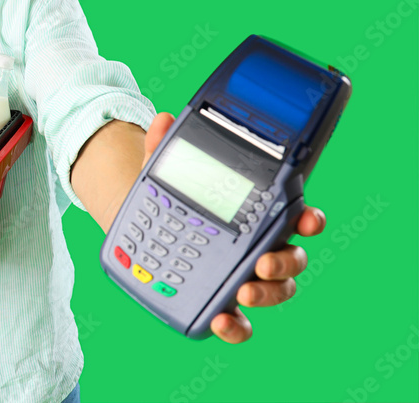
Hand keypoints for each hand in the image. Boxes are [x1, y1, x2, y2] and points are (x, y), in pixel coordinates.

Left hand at [143, 113, 325, 343]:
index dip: (308, 219)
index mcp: (256, 213)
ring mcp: (244, 276)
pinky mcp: (222, 302)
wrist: (139, 232)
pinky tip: (220, 322)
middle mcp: (259, 247)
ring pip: (275, 290)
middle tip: (263, 262)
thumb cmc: (168, 200)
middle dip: (285, 263)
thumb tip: (163, 121)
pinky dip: (236, 327)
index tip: (307, 218)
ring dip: (267, 294)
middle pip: (291, 258)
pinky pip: (240, 323)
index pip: (295, 216)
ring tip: (243, 291)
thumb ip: (164, 148)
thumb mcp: (163, 172)